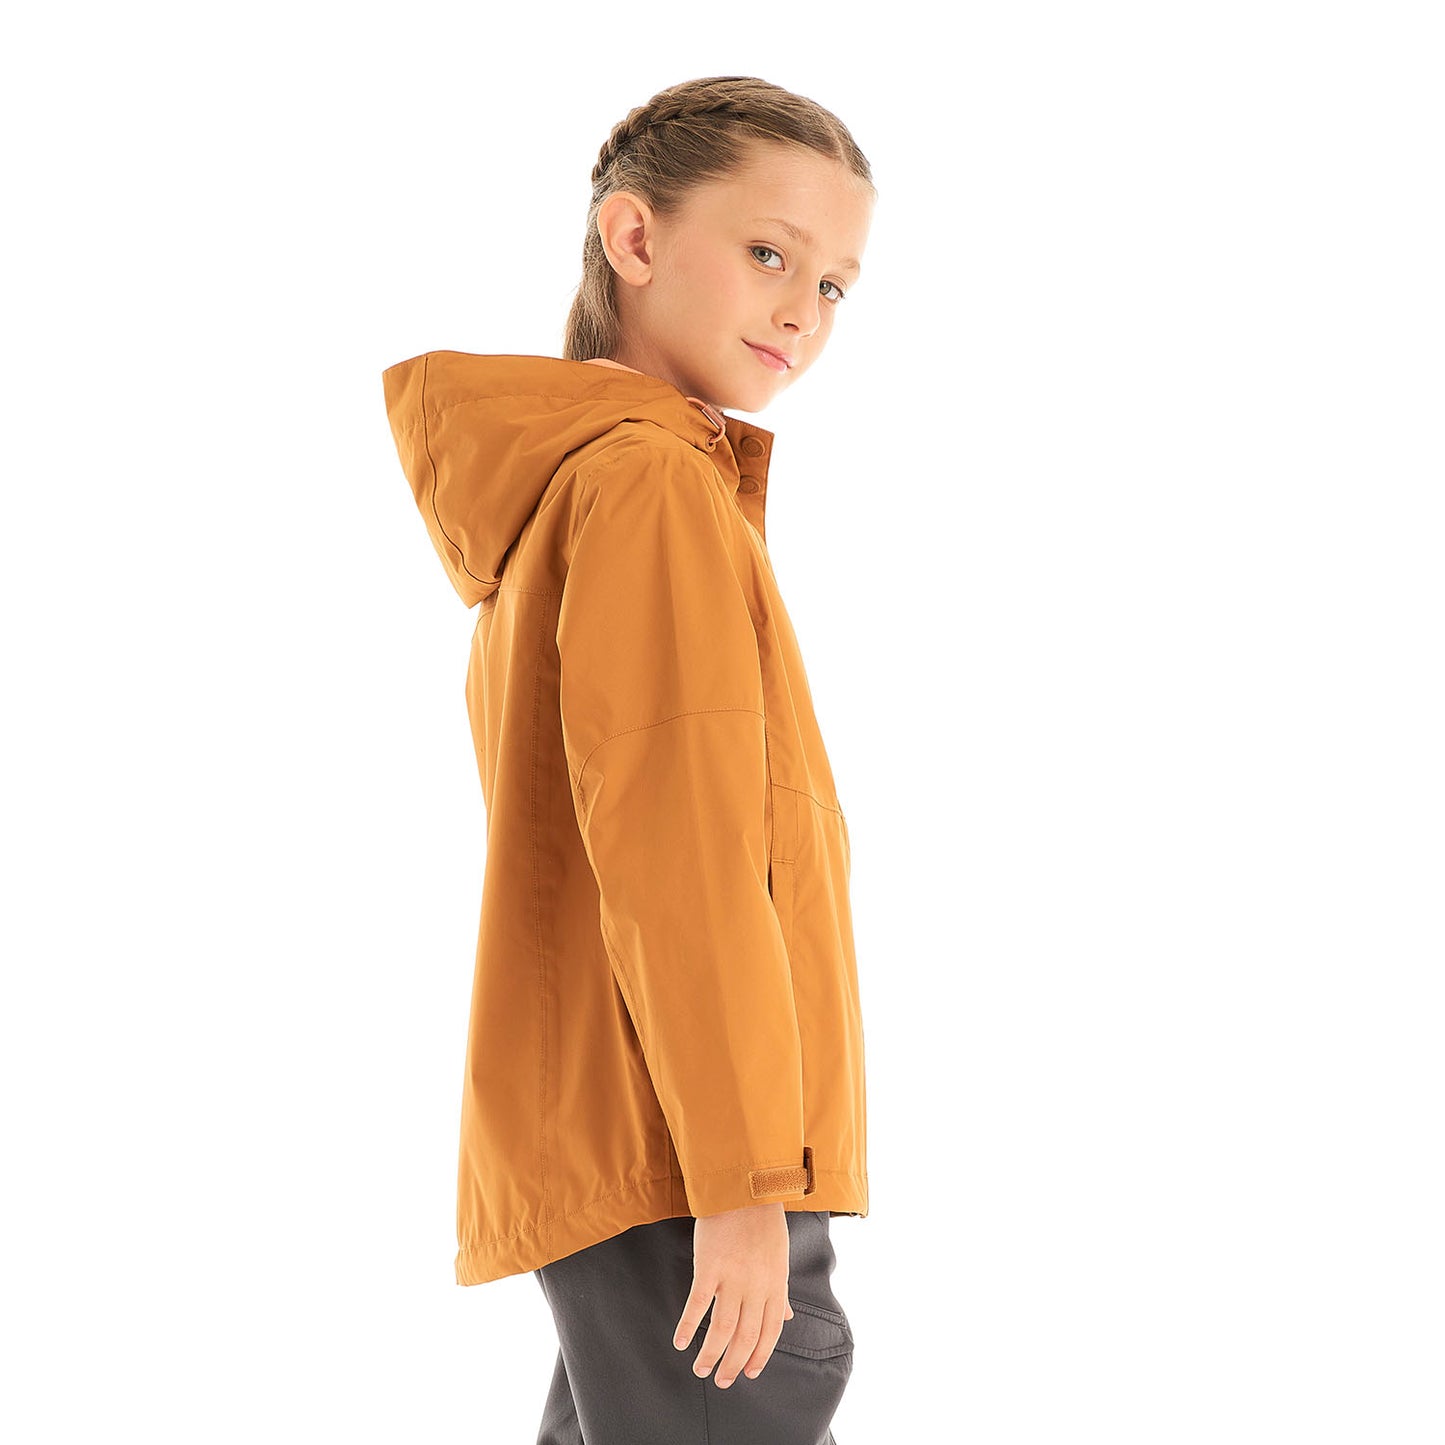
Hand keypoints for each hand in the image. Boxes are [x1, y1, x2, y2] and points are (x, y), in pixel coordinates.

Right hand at [672, 1201, 794, 1386]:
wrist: (745, 1186)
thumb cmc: (762, 1220)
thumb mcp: (779, 1256)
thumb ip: (780, 1290)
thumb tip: (787, 1316)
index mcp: (777, 1284)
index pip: (771, 1331)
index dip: (760, 1355)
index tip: (750, 1373)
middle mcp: (757, 1286)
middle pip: (746, 1337)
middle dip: (734, 1364)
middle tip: (722, 1381)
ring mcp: (733, 1277)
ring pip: (723, 1329)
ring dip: (711, 1354)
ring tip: (700, 1370)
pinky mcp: (709, 1266)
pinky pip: (698, 1304)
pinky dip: (688, 1326)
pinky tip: (681, 1341)